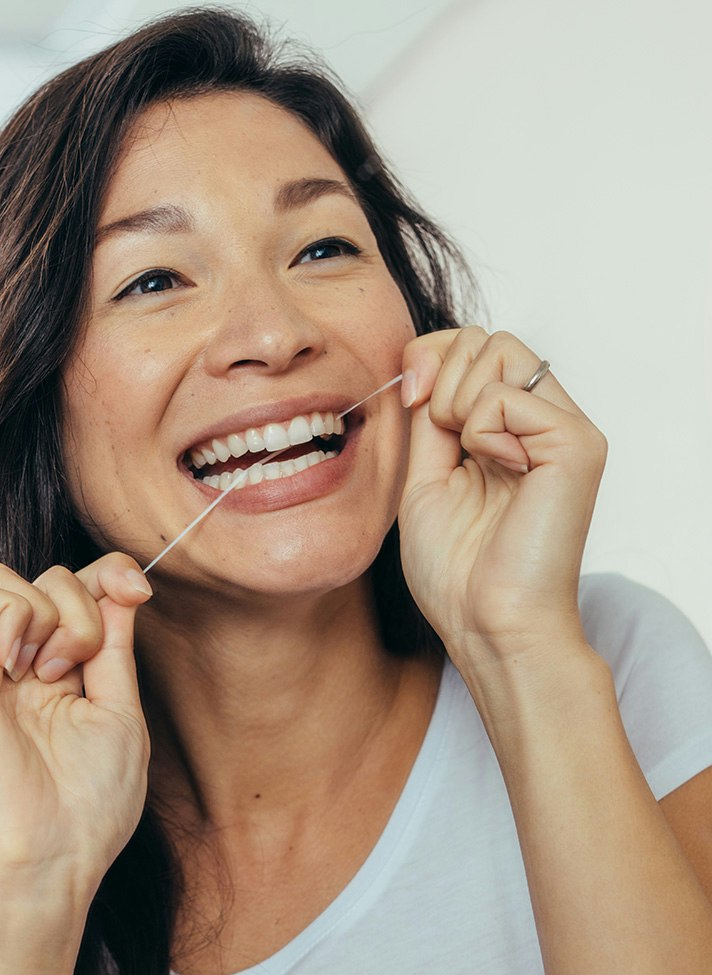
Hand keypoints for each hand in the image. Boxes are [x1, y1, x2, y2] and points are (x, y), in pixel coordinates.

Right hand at [0, 553, 153, 897]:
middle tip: (78, 669)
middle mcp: (20, 661)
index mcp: (61, 670)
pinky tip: (18, 663)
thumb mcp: (119, 709)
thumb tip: (121, 583)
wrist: (45, 856)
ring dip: (48, 613)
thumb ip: (114, 642)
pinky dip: (10, 614)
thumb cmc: (89, 802)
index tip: (137, 589)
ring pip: (8, 577)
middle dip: (84, 606)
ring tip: (48, 673)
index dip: (109, 573)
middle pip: (51, 577)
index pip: (79, 589)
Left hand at [397, 326, 606, 672]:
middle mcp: (541, 422)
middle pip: (485, 337)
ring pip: (499, 349)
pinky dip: (481, 430)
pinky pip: (508, 394)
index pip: (471, 345)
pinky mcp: (576, 445)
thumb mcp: (424, 476)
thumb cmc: (456, 567)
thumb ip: (429, 418)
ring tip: (470, 459)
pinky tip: (497, 471)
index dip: (430, 356)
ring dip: (457, 402)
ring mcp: (563, 430)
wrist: (485, 622)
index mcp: (506, 430)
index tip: (411, 400)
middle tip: (442, 439)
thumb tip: (423, 365)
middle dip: (440, 376)